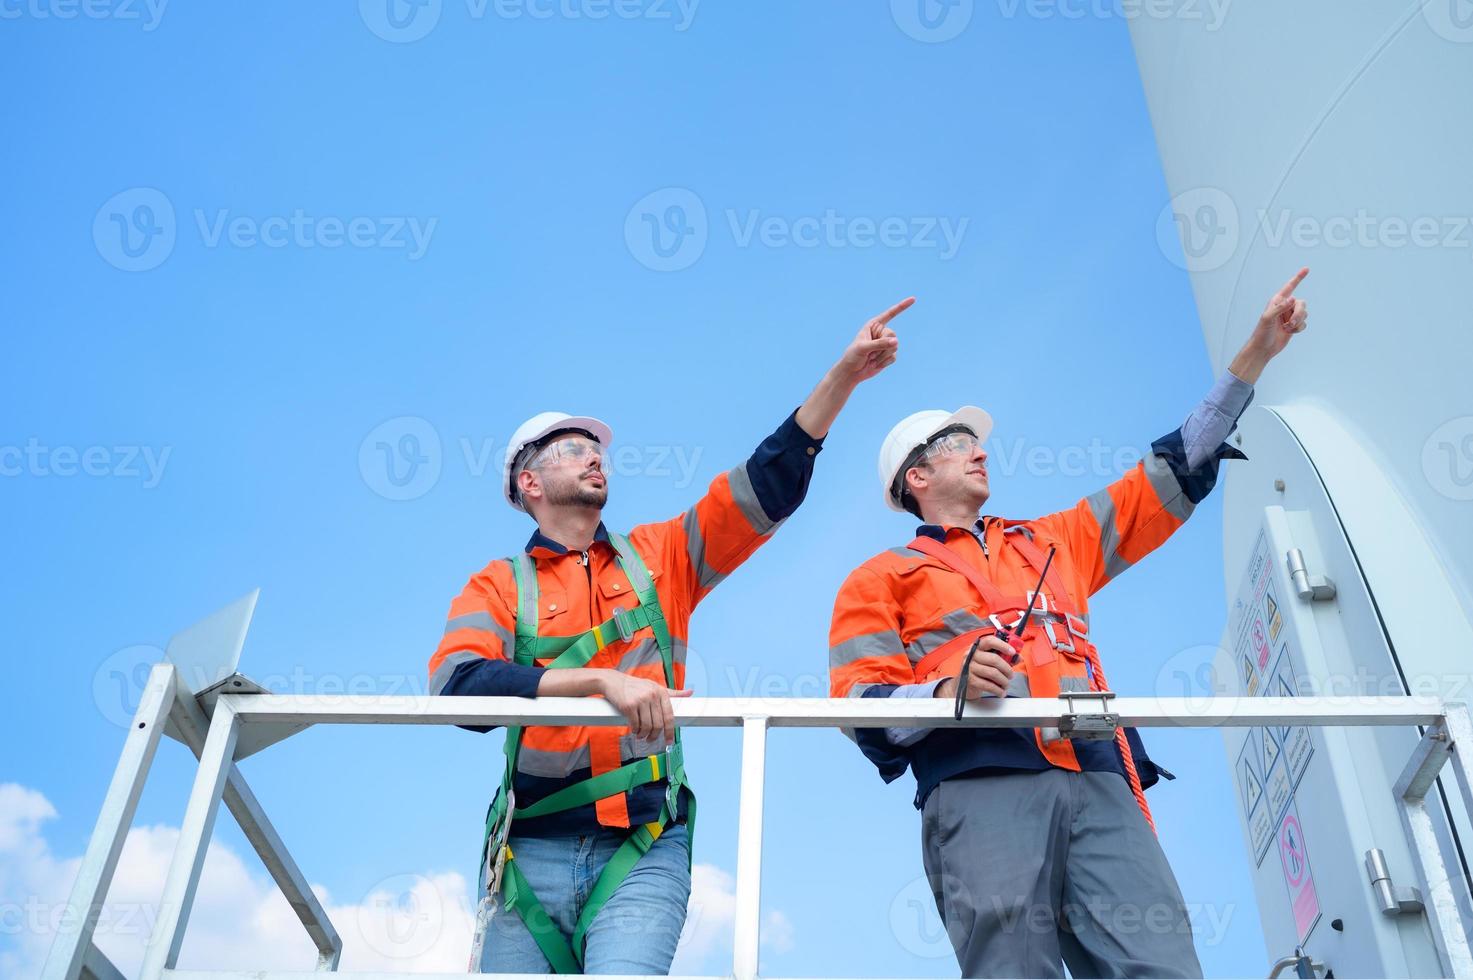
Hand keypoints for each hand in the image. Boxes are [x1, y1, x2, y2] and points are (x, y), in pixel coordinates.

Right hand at [600, 672, 691, 743]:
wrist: (613, 681)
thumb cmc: (635, 686)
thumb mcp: (655, 687)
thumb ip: (672, 693)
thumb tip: (690, 692)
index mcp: (661, 692)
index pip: (669, 716)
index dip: (670, 731)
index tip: (669, 740)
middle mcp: (652, 695)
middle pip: (658, 724)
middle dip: (654, 735)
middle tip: (650, 739)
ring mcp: (640, 700)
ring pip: (647, 726)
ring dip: (643, 734)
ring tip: (641, 735)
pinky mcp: (628, 706)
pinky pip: (635, 724)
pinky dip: (635, 730)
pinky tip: (634, 730)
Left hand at [837, 297, 909, 383]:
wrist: (852, 372)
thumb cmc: (853, 357)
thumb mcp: (863, 348)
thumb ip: (879, 344)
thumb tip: (896, 341)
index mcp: (873, 325)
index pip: (890, 314)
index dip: (902, 307)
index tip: (913, 299)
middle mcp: (881, 332)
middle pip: (892, 335)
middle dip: (882, 345)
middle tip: (870, 353)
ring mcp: (885, 343)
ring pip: (894, 347)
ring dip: (882, 355)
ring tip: (871, 358)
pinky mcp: (888, 354)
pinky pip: (894, 356)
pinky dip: (884, 362)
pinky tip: (875, 364)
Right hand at [934, 635, 1015, 700]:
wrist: (963, 684)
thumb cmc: (980, 670)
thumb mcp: (991, 662)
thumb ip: (1005, 658)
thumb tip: (1018, 658)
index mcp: (978, 647)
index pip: (990, 641)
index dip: (1003, 645)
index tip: (1013, 652)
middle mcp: (971, 654)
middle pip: (994, 659)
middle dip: (1007, 669)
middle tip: (1011, 675)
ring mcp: (969, 667)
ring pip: (992, 673)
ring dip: (1003, 681)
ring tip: (1006, 685)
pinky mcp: (969, 679)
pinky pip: (988, 684)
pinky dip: (998, 690)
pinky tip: (1001, 692)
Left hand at [1230, 268, 1308, 382]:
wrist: (1264, 348)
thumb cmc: (1261, 333)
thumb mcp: (1267, 318)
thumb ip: (1280, 308)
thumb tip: (1292, 299)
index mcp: (1277, 301)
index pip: (1289, 287)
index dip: (1298, 278)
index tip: (1306, 269)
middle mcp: (1285, 307)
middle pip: (1302, 303)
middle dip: (1299, 314)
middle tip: (1290, 323)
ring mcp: (1290, 316)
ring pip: (1304, 314)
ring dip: (1297, 322)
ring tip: (1287, 329)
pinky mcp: (1294, 325)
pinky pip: (1304, 323)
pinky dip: (1298, 328)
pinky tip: (1289, 332)